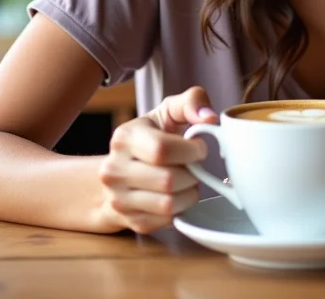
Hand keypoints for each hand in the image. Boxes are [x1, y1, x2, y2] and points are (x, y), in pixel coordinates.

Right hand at [96, 86, 217, 234]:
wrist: (122, 173)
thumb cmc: (153, 137)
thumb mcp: (169, 112)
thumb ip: (192, 102)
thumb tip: (210, 119)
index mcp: (124, 138)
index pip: (162, 150)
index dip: (190, 151)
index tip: (198, 148)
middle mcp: (114, 170)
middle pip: (168, 180)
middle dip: (192, 174)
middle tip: (193, 166)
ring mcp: (119, 199)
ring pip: (169, 205)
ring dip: (189, 193)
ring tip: (187, 180)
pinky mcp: (131, 222)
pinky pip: (167, 221)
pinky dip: (181, 209)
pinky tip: (178, 195)